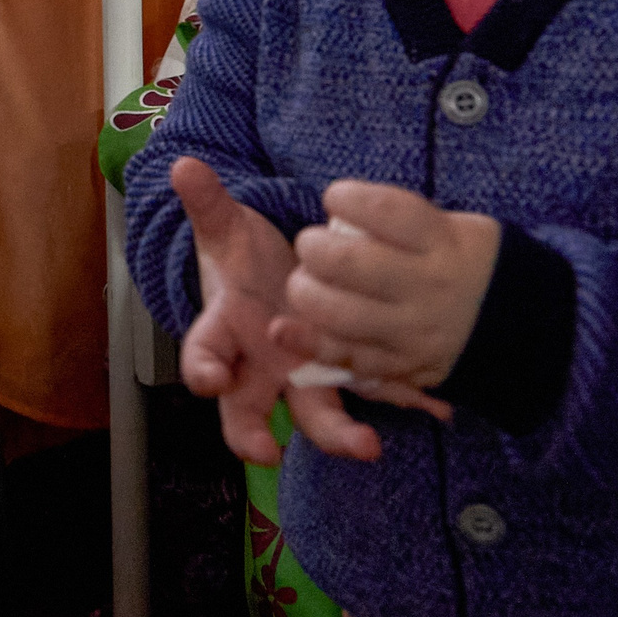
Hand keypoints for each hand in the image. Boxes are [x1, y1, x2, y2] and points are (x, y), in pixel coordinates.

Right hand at [175, 159, 457, 465]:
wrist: (275, 280)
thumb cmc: (243, 261)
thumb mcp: (226, 230)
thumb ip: (208, 202)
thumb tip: (184, 165)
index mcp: (224, 333)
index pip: (203, 355)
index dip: (203, 369)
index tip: (210, 380)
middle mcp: (258, 366)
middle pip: (249, 412)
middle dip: (255, 434)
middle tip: (269, 451)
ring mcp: (302, 377)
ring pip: (313, 415)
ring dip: (339, 434)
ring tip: (368, 445)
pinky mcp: (343, 373)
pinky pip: (368, 390)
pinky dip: (400, 399)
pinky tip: (433, 407)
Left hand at [271, 180, 500, 391]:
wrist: (524, 326)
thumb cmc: (470, 262)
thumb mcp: (454, 226)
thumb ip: (401, 221)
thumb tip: (339, 215)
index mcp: (444, 242)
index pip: (384, 212)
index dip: (346, 198)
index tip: (335, 196)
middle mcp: (429, 287)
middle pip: (349, 263)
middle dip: (314, 248)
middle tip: (312, 246)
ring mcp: (414, 331)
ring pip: (338, 313)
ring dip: (306, 293)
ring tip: (306, 282)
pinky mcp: (402, 367)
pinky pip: (346, 357)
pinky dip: (309, 342)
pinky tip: (283, 329)